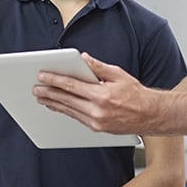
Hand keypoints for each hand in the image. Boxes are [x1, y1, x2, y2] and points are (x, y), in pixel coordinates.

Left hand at [33, 52, 163, 134]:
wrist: (150, 115)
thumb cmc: (136, 94)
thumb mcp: (118, 74)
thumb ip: (98, 67)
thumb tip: (83, 58)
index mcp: (102, 95)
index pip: (72, 86)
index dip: (54, 80)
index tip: (42, 76)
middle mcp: (97, 110)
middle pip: (66, 100)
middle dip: (49, 93)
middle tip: (36, 88)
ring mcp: (96, 122)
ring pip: (69, 111)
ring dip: (53, 103)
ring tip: (41, 98)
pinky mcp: (97, 128)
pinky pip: (76, 118)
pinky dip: (65, 111)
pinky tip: (57, 106)